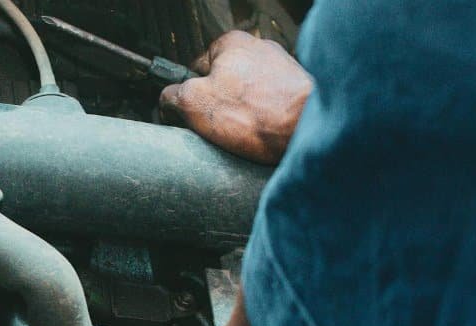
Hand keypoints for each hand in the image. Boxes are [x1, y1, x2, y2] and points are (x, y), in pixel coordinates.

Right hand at [160, 31, 311, 164]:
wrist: (306, 130)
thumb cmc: (255, 114)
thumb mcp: (193, 102)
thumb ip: (173, 96)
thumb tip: (168, 100)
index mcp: (232, 43)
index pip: (196, 68)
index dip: (189, 93)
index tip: (190, 111)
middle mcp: (260, 49)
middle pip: (223, 83)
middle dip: (217, 105)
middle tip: (217, 127)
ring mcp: (281, 70)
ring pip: (246, 97)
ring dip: (241, 116)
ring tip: (243, 132)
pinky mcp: (296, 92)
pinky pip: (267, 108)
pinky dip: (262, 121)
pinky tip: (263, 133)